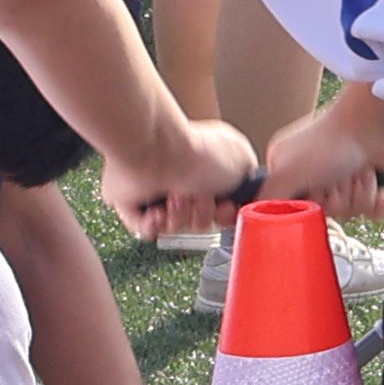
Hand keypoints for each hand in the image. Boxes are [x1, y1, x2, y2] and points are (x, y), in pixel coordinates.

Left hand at [104, 110, 263, 241]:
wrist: (155, 153)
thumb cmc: (195, 152)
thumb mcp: (244, 160)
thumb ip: (250, 177)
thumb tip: (247, 191)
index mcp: (206, 170)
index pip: (221, 206)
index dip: (226, 214)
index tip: (226, 207)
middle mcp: (183, 180)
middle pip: (200, 221)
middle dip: (201, 213)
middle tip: (197, 195)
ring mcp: (157, 194)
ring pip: (175, 227)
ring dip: (179, 215)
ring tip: (174, 195)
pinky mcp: (133, 205)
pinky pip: (147, 231)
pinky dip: (154, 225)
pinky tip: (157, 210)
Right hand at [263, 86, 383, 229]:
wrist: (373, 122)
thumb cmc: (329, 142)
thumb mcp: (287, 172)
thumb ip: (268, 197)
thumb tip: (254, 217)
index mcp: (288, 170)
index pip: (295, 210)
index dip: (309, 206)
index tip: (314, 192)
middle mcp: (313, 175)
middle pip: (325, 212)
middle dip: (337, 199)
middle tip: (337, 176)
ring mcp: (342, 177)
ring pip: (350, 211)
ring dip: (357, 194)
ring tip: (356, 171)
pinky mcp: (367, 181)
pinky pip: (371, 210)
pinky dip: (375, 200)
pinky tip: (373, 183)